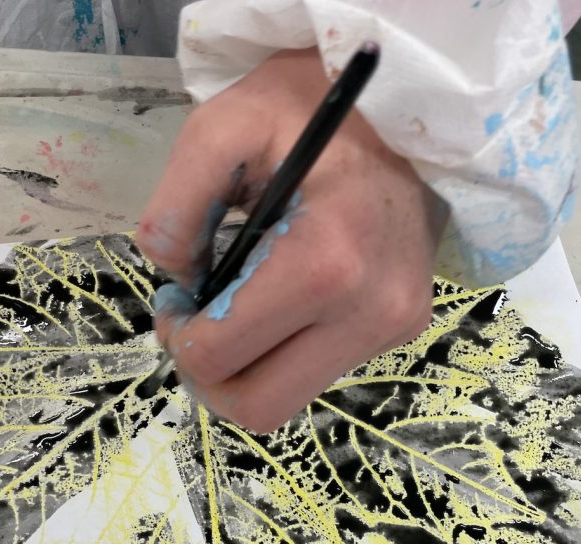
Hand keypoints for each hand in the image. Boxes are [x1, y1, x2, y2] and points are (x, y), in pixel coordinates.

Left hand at [138, 48, 446, 432]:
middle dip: (207, 375)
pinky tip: (282, 299)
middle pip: (257, 406)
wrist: (407, 99)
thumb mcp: (222, 125)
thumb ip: (174, 205)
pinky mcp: (405, 327)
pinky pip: (321, 371)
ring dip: (246, 368)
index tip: (177, 297)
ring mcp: (394, 325)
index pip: (220, 357)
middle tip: (196, 323)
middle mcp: (370, 311)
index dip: (177, 335)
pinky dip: (284, 351)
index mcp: (324, 262)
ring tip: (238, 308)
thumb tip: (173, 279)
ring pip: (289, 400)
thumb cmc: (307, 108)